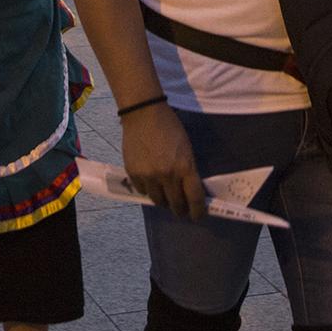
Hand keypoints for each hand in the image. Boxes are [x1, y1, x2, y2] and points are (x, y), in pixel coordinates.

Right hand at [120, 103, 206, 219]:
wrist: (144, 114)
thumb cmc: (170, 128)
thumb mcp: (186, 149)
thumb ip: (188, 170)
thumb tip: (189, 191)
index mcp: (185, 167)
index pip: (194, 198)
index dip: (198, 211)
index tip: (197, 216)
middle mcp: (167, 175)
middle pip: (176, 204)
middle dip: (180, 209)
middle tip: (181, 208)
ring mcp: (149, 176)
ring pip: (158, 201)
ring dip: (163, 200)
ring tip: (164, 193)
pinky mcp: (133, 173)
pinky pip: (142, 191)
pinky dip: (148, 189)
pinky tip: (150, 181)